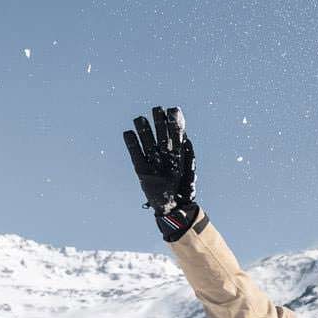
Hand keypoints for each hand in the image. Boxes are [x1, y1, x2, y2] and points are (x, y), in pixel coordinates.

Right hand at [122, 105, 202, 241]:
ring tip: (140, 118)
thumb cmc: (184, 192)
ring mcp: (153, 162)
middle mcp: (164, 156)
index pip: (175, 135)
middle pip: (160, 135)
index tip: (173, 110)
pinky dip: (131, 144)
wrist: (173, 207)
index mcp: (177, 155)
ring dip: (144, 130)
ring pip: (147, 142)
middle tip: (156, 109)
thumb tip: (186, 139)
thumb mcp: (189, 172)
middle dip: (158, 122)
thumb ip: (188, 156)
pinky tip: (128, 133)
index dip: (173, 123)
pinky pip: (135, 154)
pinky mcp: (142, 170)